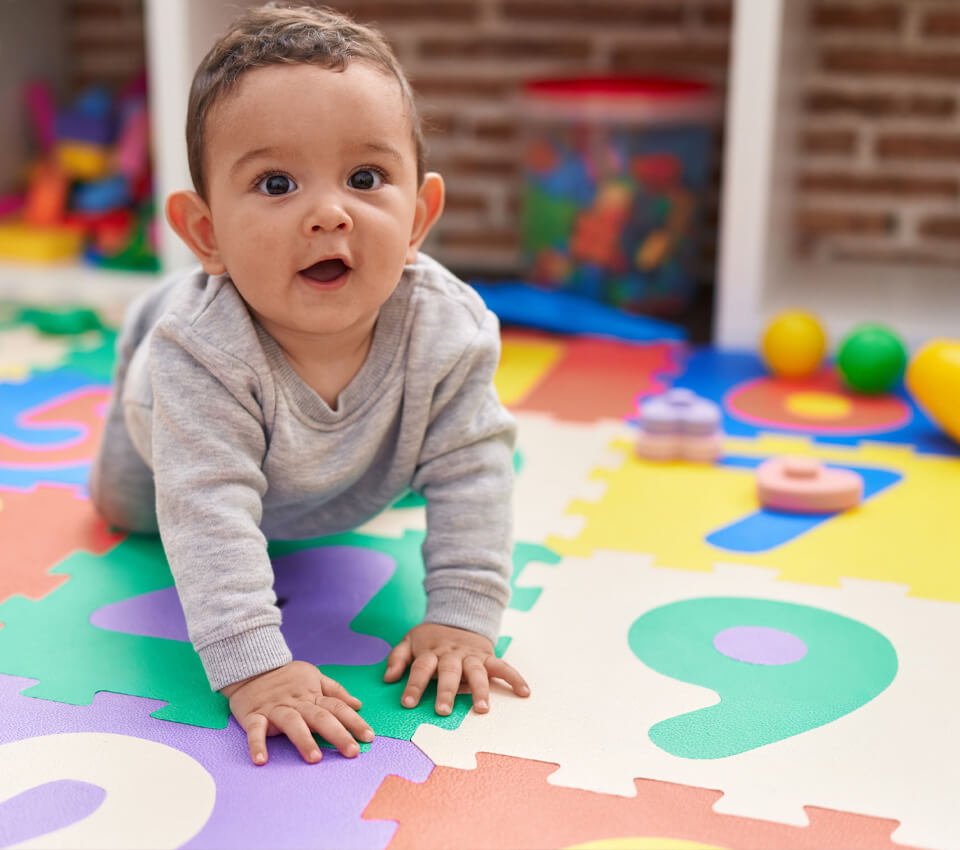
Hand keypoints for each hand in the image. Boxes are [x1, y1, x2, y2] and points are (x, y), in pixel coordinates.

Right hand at [221, 660, 373, 764]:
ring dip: (304, 740)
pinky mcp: (254, 715)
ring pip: (292, 724)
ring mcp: (276, 709)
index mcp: (312, 695)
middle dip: (338, 734)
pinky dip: (257, 744)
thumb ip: (335, 691)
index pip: (338, 707)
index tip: (369, 737)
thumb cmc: (286, 676)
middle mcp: (297, 703)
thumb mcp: (313, 676)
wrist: (250, 665)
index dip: (354, 721)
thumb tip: (357, 704)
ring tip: (315, 759)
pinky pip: (255, 730)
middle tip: (352, 752)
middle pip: (321, 717)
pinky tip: (261, 760)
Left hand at [383, 623, 529, 715]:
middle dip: (447, 691)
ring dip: (480, 689)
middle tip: (443, 711)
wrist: (457, 614)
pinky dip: (514, 677)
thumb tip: (388, 678)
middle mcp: (452, 654)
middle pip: (449, 672)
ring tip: (482, 709)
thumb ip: (398, 658)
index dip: (414, 685)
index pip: (421, 668)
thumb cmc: (431, 637)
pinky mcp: (487, 655)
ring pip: (476, 671)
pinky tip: (524, 692)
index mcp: (431, 652)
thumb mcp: (410, 641)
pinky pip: (502, 666)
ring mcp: (471, 655)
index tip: (407, 703)